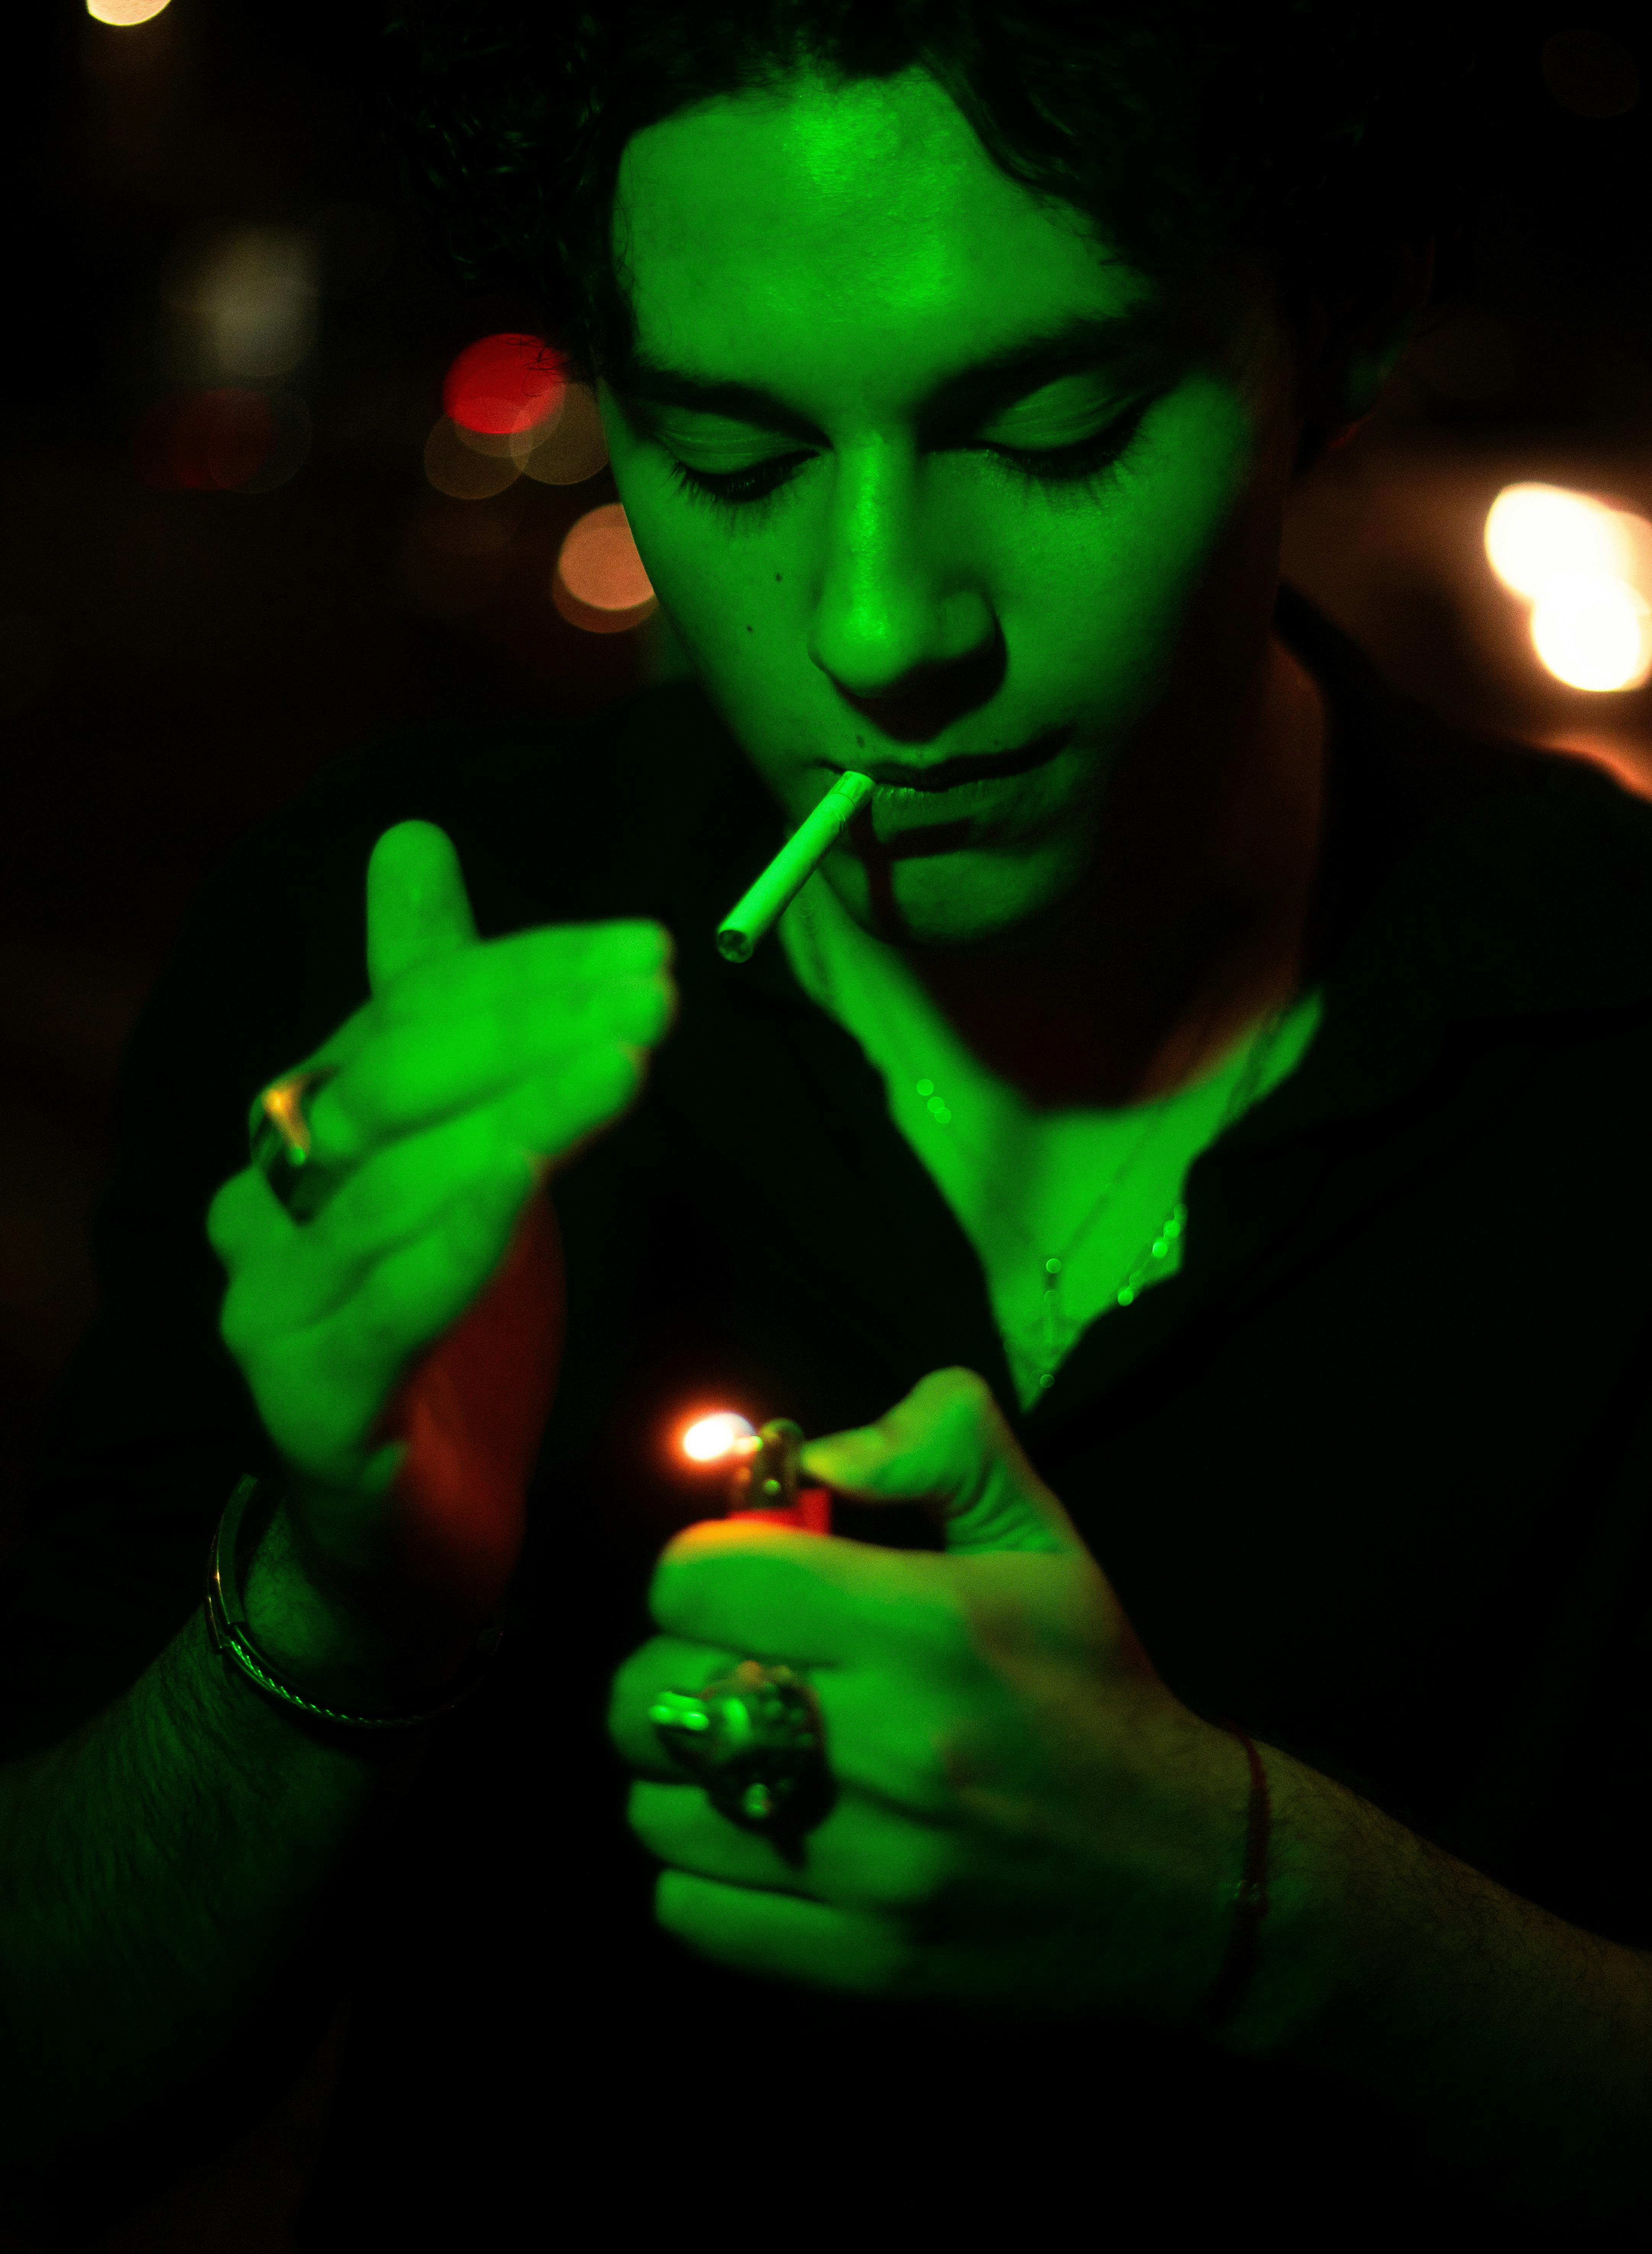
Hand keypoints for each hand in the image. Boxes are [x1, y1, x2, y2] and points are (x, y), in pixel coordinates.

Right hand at [208, 819, 675, 1624]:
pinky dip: (452, 1238)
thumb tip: (411, 843)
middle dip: (530, 1027)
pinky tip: (521, 1178)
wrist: (420, 1535)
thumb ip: (438, 1011)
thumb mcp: (477, 1150)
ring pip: (394, 1188)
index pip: (407, 1015)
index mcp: (306, 1129)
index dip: (526, 970)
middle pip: (393, 1086)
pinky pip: (384, 1307)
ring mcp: (275, 1307)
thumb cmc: (455, 1327)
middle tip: (653, 989)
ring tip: (627, 1061)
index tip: (646, 946)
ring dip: (518, 1114)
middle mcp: (270, 1206)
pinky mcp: (310, 1403)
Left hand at [610, 1369, 1252, 2017]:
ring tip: (743, 1754)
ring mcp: (869, 1868)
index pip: (700, 1578)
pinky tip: (758, 1838)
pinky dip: (700, 1871)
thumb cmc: (1094, 1689)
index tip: (747, 1578)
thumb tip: (819, 1453)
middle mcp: (888, 1748)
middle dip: (681, 1659)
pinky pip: (688, 1908)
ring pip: (655, 1804)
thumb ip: (939, 1446)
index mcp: (926, 1627)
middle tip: (739, 1663)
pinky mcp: (859, 1961)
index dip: (703, 1563)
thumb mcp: (1043, 1538)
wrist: (1191, 1876)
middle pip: (657, 1689)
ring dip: (683, 1770)